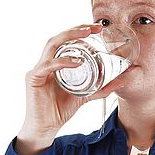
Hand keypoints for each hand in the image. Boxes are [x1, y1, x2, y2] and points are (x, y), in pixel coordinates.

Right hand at [18, 23, 125, 141]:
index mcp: (55, 63)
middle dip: (76, 30)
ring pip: (51, 45)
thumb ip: (101, 89)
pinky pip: (47, 65)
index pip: (66, 41)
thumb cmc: (60, 110)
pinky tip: (76, 62)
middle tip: (93, 28)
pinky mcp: (33, 78)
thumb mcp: (85, 96)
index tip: (98, 28)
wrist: (47, 127)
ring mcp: (38, 69)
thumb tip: (121, 81)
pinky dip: (62, 62)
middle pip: (59, 38)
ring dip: (69, 38)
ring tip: (85, 36)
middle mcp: (45, 63)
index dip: (80, 31)